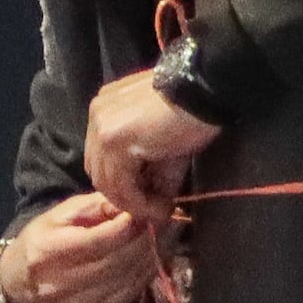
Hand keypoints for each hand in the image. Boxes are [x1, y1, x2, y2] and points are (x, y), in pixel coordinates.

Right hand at [0, 191, 160, 302]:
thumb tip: (130, 201)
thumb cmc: (40, 241)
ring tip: (171, 233)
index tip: (153, 207)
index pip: (102, 239)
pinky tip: (158, 256)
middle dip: (150, 238)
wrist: (19, 287)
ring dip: (155, 255)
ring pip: (129, 279)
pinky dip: (147, 273)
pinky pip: (130, 294)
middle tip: (171, 218)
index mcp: (51, 251)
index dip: (132, 223)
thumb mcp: (59, 215)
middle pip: (120, 260)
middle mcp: (64, 282)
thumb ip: (95, 207)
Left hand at [83, 65, 218, 220]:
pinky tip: (161, 207)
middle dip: (126, 195)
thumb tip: (156, 210)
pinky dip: (139, 203)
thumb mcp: (166, 144)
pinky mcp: (114, 141)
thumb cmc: (193, 110)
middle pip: (100, 171)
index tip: (151, 199)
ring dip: (134, 204)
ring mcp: (102, 128)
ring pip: (107, 182)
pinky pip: (121, 185)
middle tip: (156, 208)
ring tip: (161, 211)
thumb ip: (153, 174)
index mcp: (105, 110)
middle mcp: (97, 115)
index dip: (123, 183)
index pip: (102, 158)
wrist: (205, 91)